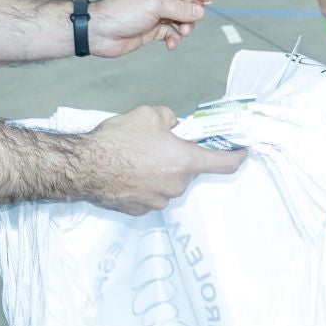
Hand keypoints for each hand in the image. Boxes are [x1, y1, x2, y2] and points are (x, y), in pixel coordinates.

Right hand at [85, 104, 244, 213]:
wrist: (84, 167)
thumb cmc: (117, 140)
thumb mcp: (148, 115)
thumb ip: (169, 118)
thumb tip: (173, 124)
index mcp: (185, 162)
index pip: (223, 164)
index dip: (236, 157)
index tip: (242, 153)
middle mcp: (177, 186)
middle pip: (189, 172)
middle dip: (180, 159)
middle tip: (160, 146)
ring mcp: (158, 201)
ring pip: (169, 184)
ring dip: (161, 172)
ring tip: (137, 158)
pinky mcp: (140, 210)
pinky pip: (151, 195)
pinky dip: (145, 185)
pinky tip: (128, 173)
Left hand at [88, 0, 211, 56]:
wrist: (101, 32)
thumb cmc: (124, 12)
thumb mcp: (156, 5)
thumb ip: (180, 8)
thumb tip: (200, 11)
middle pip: (185, 1)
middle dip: (192, 12)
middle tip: (191, 21)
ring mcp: (155, 15)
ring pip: (180, 19)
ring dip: (185, 27)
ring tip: (182, 33)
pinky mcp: (152, 31)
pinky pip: (171, 33)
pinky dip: (174, 38)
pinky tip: (171, 43)